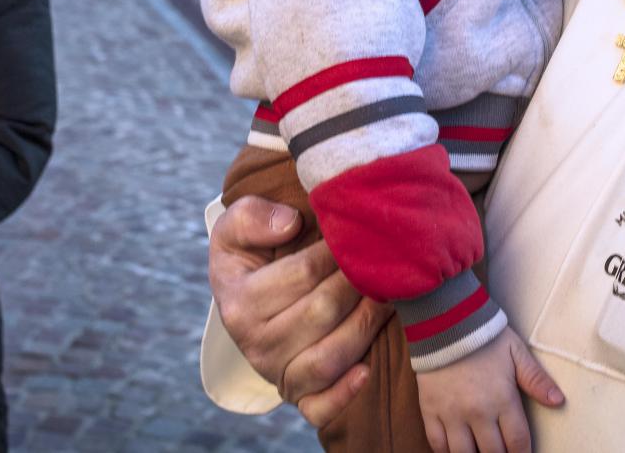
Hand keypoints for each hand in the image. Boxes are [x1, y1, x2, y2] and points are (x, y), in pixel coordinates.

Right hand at [208, 195, 392, 426]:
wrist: (250, 295)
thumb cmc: (253, 254)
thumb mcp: (235, 228)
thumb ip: (250, 216)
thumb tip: (288, 225)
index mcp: (239, 302)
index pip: (303, 272)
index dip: (339, 250)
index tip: (359, 232)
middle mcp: (255, 345)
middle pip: (322, 313)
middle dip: (360, 283)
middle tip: (388, 262)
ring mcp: (276, 374)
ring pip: (329, 358)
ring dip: (366, 325)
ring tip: (388, 297)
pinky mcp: (298, 397)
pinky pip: (321, 407)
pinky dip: (345, 393)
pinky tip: (367, 370)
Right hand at [415, 326, 562, 452]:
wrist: (446, 321)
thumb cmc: (485, 337)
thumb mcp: (516, 353)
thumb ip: (536, 379)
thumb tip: (558, 401)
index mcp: (502, 399)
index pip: (517, 441)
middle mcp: (477, 412)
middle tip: (503, 452)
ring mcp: (452, 414)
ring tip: (481, 452)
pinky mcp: (430, 410)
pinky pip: (437, 444)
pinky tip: (457, 450)